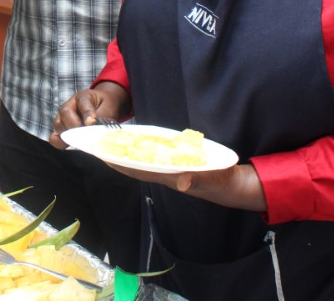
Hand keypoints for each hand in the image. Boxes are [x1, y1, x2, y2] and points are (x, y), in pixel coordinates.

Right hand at [50, 82, 131, 148]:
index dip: (87, 113)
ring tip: (80, 140)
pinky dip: (59, 142)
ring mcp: (63, 116)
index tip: (91, 122)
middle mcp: (70, 105)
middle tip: (85, 134)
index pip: (83, 102)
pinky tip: (68, 145)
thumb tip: (96, 128)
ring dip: (68, 134)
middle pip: (65, 112)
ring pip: (58, 125)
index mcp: (83, 96)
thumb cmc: (105, 105)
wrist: (101, 104)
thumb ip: (104, 115)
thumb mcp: (109, 106)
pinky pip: (54, 136)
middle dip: (75, 125)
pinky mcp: (61, 129)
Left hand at [105, 161, 267, 212]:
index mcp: (171, 178)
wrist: (235, 187)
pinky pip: (155, 160)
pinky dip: (144, 153)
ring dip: (128, 156)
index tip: (103, 156)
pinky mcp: (178, 168)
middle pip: (137, 167)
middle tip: (98, 148)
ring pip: (144, 164)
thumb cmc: (223, 182)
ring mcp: (172, 172)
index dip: (121, 164)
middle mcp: (167, 176)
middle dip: (117, 159)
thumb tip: (182, 183)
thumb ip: (199, 179)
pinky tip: (138, 148)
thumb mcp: (214, 179)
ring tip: (112, 146)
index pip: (141, 171)